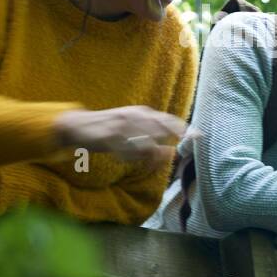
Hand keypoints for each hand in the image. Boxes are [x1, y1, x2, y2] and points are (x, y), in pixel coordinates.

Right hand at [52, 106, 187, 165]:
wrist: (77, 125)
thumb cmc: (108, 129)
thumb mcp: (131, 128)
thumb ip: (150, 138)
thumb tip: (170, 153)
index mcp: (141, 113)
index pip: (168, 120)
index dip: (184, 129)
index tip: (199, 137)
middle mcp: (133, 116)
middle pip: (160, 131)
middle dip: (168, 146)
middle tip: (170, 158)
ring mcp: (121, 125)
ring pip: (144, 144)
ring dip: (147, 157)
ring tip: (144, 164)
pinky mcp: (109, 137)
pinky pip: (126, 151)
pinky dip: (129, 158)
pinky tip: (123, 159)